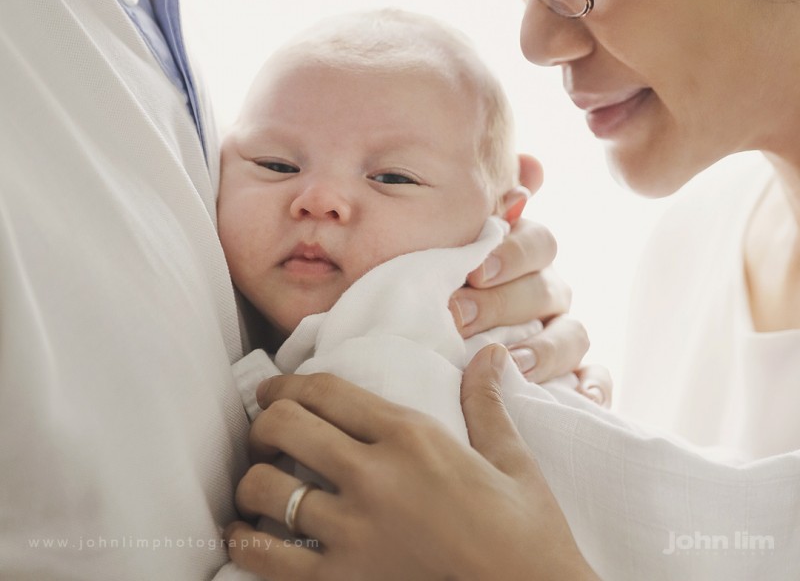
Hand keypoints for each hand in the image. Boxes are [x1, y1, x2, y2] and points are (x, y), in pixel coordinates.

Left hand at [223, 349, 598, 580]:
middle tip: (264, 432)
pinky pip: (270, 560)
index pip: (325, 390)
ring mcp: (354, 532)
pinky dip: (247, 545)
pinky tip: (248, 536)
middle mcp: (374, 476)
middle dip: (263, 423)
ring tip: (259, 483)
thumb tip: (491, 354)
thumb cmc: (525, 534)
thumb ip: (486, 403)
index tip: (274, 388)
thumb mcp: (511, 460)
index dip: (287, 383)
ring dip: (253, 482)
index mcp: (411, 436)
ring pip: (268, 490)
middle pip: (285, 426)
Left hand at [450, 154, 589, 383]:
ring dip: (545, 350)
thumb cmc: (441, 285)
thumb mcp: (452, 244)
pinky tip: (578, 399)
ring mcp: (562, 334)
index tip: (473, 270)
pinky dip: (592, 389)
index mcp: (523, 254)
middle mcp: (548, 291)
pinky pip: (595, 382)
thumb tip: (530, 164)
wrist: (431, 341)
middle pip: (547, 290)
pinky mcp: (572, 379)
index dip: (511, 252)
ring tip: (511, 364)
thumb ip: (486, 207)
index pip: (538, 241)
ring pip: (574, 336)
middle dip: (503, 304)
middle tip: (458, 318)